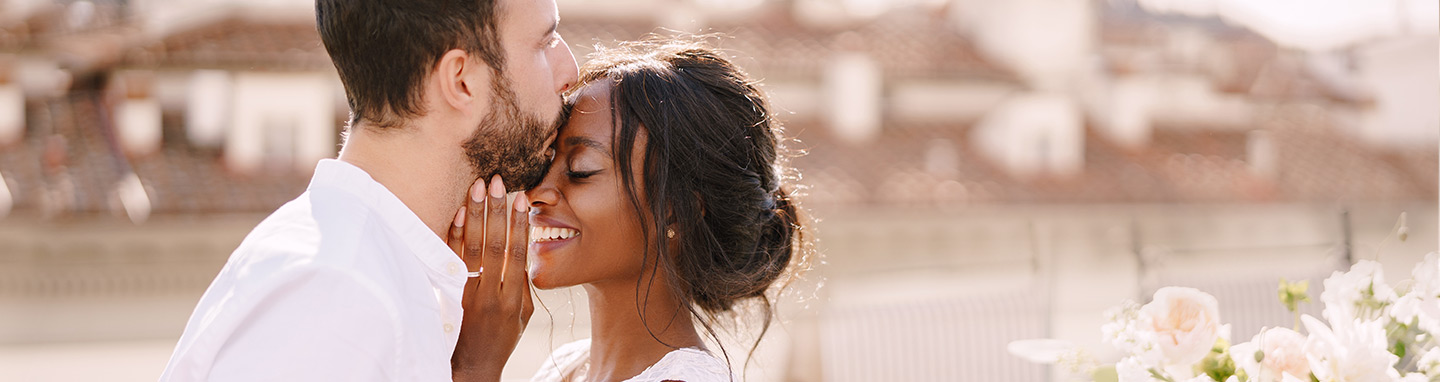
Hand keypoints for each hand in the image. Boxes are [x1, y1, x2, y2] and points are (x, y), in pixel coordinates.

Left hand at [447, 175, 533, 381]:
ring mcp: (468, 295)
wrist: (472, 368)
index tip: (523, 199)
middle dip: (497, 211)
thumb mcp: (523, 317)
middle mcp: (491, 295)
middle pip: (495, 246)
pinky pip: (451, 260)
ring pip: (472, 249)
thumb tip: (524, 254)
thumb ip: (524, 286)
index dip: (521, 225)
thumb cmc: (501, 341)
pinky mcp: (450, 295)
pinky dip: (455, 235)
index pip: (518, 254)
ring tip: (477, 186)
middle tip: (497, 181)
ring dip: (476, 215)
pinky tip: (460, 213)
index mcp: (513, 300)